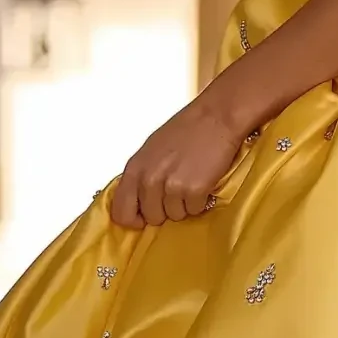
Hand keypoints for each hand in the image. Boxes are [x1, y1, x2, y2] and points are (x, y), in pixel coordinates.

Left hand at [110, 72, 258, 228]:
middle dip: (165, 209)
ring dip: (185, 204)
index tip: (144, 217)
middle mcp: (149, 179)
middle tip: (177, 190)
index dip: (133, 219)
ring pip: (175, 216)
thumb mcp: (151, 151)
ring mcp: (171, 186)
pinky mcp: (194, 190)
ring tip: (192, 181)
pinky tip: (204, 182)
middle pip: (152, 217)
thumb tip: (139, 201)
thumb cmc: (187, 130)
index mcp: (135, 168)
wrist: (216, 117)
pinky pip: (195, 210)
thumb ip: (142, 176)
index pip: (120, 212)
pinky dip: (201, 201)